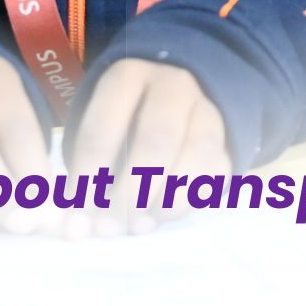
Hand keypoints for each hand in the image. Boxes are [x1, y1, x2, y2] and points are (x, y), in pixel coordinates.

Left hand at [67, 60, 227, 236]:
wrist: (171, 98)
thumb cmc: (120, 120)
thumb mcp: (97, 129)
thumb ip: (87, 175)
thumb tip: (79, 228)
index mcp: (128, 77)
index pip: (104, 127)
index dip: (88, 176)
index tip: (78, 214)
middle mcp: (173, 85)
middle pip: (157, 138)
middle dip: (132, 189)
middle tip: (113, 225)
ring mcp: (207, 109)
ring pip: (197, 153)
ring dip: (167, 197)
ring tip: (140, 224)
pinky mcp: (228, 138)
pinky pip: (218, 172)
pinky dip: (190, 201)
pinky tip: (162, 216)